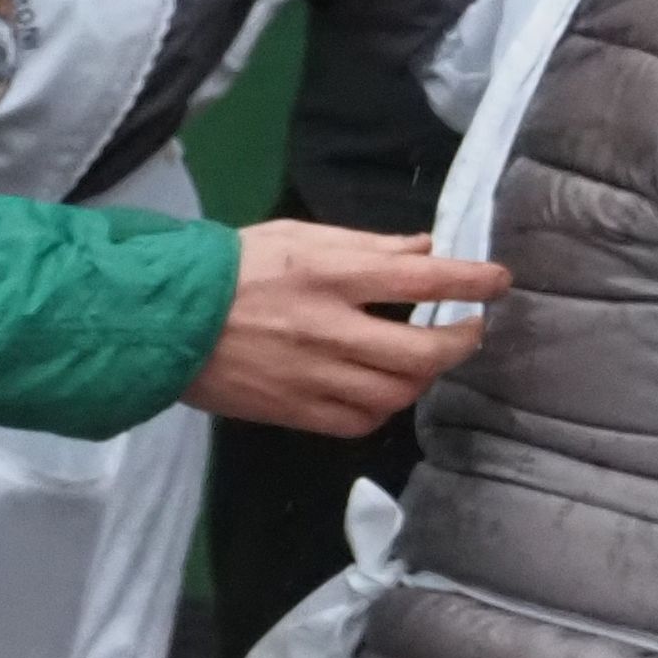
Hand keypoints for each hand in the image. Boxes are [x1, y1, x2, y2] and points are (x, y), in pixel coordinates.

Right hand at [183, 219, 507, 437]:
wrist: (160, 322)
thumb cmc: (229, 268)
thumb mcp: (297, 235)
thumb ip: (366, 245)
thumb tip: (425, 251)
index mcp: (332, 276)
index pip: (425, 281)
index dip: (474, 282)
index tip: (498, 282)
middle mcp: (331, 330)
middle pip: (424, 352)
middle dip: (461, 343)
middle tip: (468, 331)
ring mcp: (313, 377)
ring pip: (398, 392)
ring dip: (422, 377)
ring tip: (421, 361)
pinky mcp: (293, 410)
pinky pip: (359, 421)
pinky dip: (381, 407)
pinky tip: (380, 391)